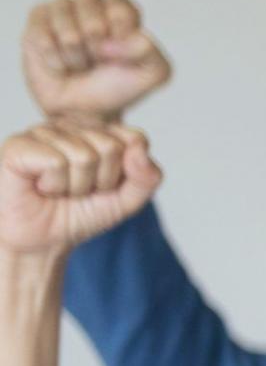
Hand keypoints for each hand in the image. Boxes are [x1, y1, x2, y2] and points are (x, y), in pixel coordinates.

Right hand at [0, 122, 160, 254]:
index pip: (134, 139)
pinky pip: (56, 162)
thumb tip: (139, 144)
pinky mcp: (18, 144)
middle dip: (100, 181)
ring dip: (76, 187)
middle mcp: (69, 124)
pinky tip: (40, 187)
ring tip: (57, 190)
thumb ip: (146, 176)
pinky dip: (54, 185)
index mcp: (97, 129)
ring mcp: (42, 131)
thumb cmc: (80, 213)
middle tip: (77, 190)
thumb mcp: (127, 200)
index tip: (103, 185)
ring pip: (84, 156)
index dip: (124, 174)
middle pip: (110, 147)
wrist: (44, 241)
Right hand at [23, 0, 171, 122]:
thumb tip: (116, 38)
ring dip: (73, 52)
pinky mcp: (38, 20)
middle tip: (97, 60)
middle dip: (94, 42)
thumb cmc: (117, 88)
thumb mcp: (153, 74)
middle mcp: (92, 3)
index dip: (119, 34)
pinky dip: (53, 56)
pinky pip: (41, 32)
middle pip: (89, 3)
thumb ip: (150, 50)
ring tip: (79, 64)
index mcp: (122, 10)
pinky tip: (59, 65)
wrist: (83, 111)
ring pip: (64, 19)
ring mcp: (62, 9)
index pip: (119, 6)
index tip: (119, 55)